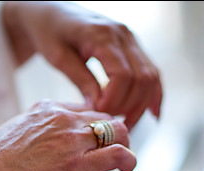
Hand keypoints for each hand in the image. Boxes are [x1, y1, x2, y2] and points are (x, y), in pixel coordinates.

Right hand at [0, 100, 135, 170]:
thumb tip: (35, 151)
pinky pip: (119, 154)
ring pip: (118, 130)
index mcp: (45, 108)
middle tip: (114, 150)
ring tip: (124, 162)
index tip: (94, 139)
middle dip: (113, 132)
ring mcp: (72, 140)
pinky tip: (129, 168)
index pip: (82, 108)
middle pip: (104, 116)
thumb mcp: (11, 138)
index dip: (92, 124)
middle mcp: (63, 118)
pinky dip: (129, 159)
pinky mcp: (79, 166)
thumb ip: (31, 136)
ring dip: (124, 144)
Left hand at [3, 1, 161, 129]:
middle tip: (110, 123)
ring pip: (151, 77)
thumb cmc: (49, 32)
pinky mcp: (133, 46)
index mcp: (103, 34)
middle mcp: (123, 34)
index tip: (97, 114)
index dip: (114, 100)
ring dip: (141, 105)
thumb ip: (80, 80)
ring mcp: (132, 39)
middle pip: (142, 79)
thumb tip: (98, 107)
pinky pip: (152, 72)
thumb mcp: (58, 57)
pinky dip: (153, 95)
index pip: (123, 75)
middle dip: (128, 107)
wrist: (51, 12)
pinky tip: (152, 114)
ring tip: (125, 124)